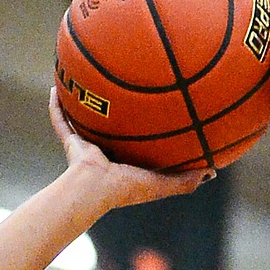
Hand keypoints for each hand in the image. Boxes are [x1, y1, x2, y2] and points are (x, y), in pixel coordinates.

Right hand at [49, 87, 204, 212]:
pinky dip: (56, 107)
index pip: (137, 143)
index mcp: (126, 163)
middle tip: (122, 87)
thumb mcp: (162, 184)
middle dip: (114, 111)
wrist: (96, 189)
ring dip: (83, 104)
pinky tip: (56, 86)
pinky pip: (61, 120)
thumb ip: (185, 180)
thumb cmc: (128, 188)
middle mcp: (105, 153)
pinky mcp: (70, 143)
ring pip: (84, 121)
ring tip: (86, 80)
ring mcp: (86, 148)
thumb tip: (213, 172)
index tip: (156, 108)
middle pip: (110, 128)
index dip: (145, 128)